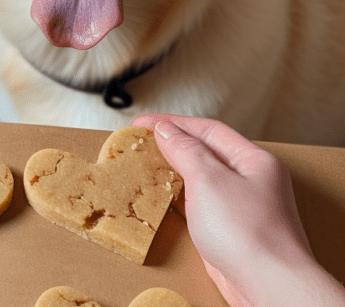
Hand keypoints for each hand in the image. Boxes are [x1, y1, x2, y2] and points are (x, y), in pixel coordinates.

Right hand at [131, 114, 344, 306]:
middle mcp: (251, 180)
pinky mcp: (230, 230)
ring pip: (202, 178)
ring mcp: (241, 206)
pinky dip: (180, 197)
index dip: (172, 123)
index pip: (207, 130)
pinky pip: (200, 204)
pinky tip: (164, 198)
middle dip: (172, 145)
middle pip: (206, 152)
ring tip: (147, 166)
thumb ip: (186, 151)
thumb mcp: (209, 180)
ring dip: (174, 171)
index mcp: (254, 160)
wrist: (268, 286)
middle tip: (141, 143)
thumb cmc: (250, 235)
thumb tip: (166, 131)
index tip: (141, 124)